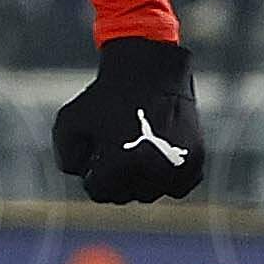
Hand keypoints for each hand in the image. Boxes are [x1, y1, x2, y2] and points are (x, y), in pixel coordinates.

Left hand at [52, 38, 202, 203]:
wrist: (149, 68)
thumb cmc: (105, 96)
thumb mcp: (69, 123)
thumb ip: (67, 160)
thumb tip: (84, 180)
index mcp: (119, 164)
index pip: (99, 192)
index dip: (93, 174)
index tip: (96, 155)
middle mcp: (152, 170)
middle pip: (127, 195)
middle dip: (116, 178)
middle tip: (116, 150)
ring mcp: (177, 166)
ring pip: (152, 193)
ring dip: (140, 180)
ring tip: (134, 150)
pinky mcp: (196, 159)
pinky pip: (178, 186)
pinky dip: (167, 177)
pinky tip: (155, 156)